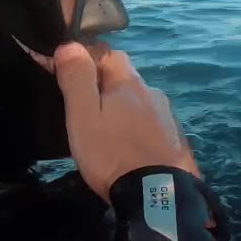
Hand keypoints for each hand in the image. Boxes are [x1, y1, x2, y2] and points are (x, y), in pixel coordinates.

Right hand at [51, 42, 200, 202]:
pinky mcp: (175, 140)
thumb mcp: (84, 115)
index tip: (65, 75)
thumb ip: (77, 78)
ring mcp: (167, 117)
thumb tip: (69, 44)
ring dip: (121, 109)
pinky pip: (150, 124)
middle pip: (124, 78)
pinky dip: (136, 129)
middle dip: (103, 86)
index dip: (84, 59)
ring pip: (138, 102)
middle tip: (82, 109)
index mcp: (129, 82)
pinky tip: (127, 147)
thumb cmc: (113, 153)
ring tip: (104, 132)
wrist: (157, 196)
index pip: (106, 53)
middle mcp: (152, 92)